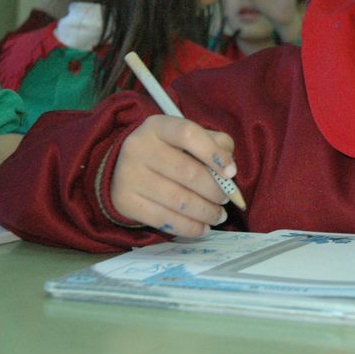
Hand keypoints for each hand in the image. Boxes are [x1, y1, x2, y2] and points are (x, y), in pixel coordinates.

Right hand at [111, 115, 236, 236]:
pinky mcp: (124, 202)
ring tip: (219, 216)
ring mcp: (128, 175)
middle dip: (214, 190)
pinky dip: (189, 227)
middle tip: (226, 199)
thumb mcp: (188, 138)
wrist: (123, 166)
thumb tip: (229, 171)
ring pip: (178, 200)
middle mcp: (138, 147)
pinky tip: (202, 227)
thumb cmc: (168, 150)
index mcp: (158, 126)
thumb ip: (215, 145)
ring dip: (206, 212)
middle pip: (187, 172)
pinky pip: (164, 220)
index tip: (231, 173)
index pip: (188, 134)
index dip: (213, 154)